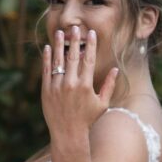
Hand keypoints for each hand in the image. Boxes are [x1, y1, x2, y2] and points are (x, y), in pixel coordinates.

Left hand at [41, 27, 117, 142]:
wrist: (67, 134)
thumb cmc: (87, 119)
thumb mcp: (102, 104)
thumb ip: (108, 86)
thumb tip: (116, 70)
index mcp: (85, 85)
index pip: (88, 60)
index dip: (90, 45)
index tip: (91, 33)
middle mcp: (71, 84)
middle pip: (73, 56)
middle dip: (74, 40)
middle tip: (76, 27)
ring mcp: (57, 87)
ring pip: (57, 61)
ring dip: (58, 45)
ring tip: (59, 32)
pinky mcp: (46, 90)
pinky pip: (46, 70)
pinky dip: (46, 58)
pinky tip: (47, 48)